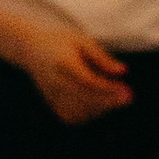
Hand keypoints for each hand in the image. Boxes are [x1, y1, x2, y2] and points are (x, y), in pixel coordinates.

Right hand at [18, 17, 133, 123]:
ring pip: (80, 111)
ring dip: (100, 109)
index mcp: (64, 63)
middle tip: (128, 97)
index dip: (109, 89)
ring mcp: (52, 95)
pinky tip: (98, 105)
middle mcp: (56, 82)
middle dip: (109, 101)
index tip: (127, 91)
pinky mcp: (51, 104)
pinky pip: (72, 116)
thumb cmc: (59, 42)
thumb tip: (123, 71)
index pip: (89, 82)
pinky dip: (88, 114)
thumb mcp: (81, 41)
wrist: (30, 49)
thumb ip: (102, 57)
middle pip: (86, 99)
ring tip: (113, 98)